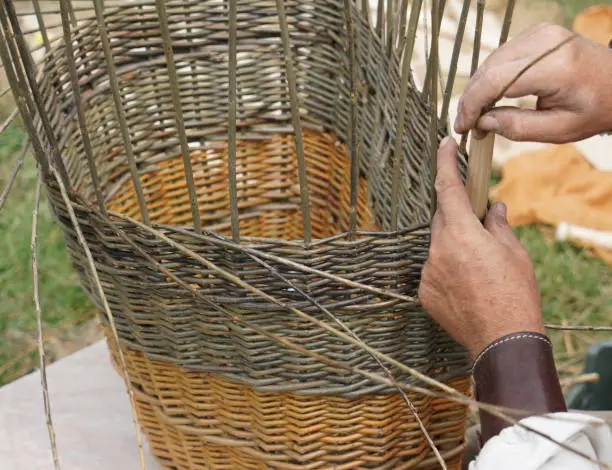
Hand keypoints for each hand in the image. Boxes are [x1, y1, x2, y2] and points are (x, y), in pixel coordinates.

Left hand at [418, 138, 543, 357]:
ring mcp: (428, 272)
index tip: (443, 145)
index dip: (445, 163)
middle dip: (456, 214)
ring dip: (452, 245)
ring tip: (477, 265)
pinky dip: (445, 268)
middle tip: (476, 222)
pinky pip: (432, 269)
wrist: (502, 339)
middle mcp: (437, 249)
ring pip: (437, 245)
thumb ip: (498, 225)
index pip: (448, 188)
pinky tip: (465, 283)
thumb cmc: (514, 293)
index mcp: (460, 233)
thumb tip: (493, 209)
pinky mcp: (424, 292)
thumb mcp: (514, 252)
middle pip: (442, 218)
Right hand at [454, 23, 611, 142]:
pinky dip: (489, 78)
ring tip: (479, 116)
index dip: (472, 105)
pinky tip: (490, 99)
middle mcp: (546, 43)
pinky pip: (500, 57)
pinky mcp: (536, 33)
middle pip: (489, 69)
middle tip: (468, 126)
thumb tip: (481, 123)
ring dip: (478, 90)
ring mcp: (540, 33)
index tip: (462, 128)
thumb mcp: (558, 130)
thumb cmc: (593, 109)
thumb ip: (517, 127)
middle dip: (471, 100)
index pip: (496, 81)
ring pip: (490, 62)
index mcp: (556, 67)